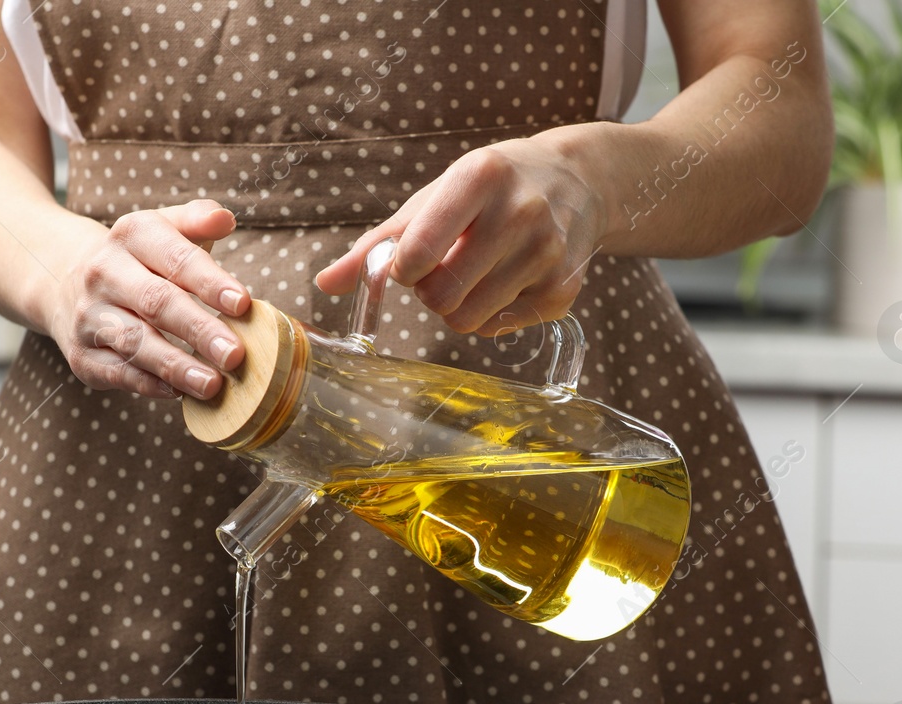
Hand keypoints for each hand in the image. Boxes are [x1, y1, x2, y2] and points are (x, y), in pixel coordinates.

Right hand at [51, 200, 250, 398]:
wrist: (64, 281)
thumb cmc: (138, 258)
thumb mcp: (163, 228)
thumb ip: (197, 220)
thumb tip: (225, 219)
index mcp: (131, 235)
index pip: (175, 258)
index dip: (209, 282)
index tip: (242, 303)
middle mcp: (104, 272)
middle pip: (156, 302)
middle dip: (198, 330)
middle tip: (235, 354)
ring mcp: (89, 315)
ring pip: (135, 342)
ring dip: (176, 366)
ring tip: (213, 384)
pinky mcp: (83, 355)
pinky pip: (118, 372)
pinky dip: (149, 385)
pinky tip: (180, 393)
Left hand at [315, 134, 605, 335]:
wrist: (577, 182)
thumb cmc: (488, 190)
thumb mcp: (434, 198)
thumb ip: (378, 243)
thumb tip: (325, 284)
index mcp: (480, 177)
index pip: (418, 251)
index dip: (404, 269)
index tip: (411, 260)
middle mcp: (522, 212)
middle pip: (440, 296)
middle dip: (430, 291)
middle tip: (447, 265)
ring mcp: (548, 254)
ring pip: (466, 320)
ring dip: (457, 306)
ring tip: (475, 272)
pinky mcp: (562, 291)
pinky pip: (495, 329)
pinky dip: (489, 314)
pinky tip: (505, 280)